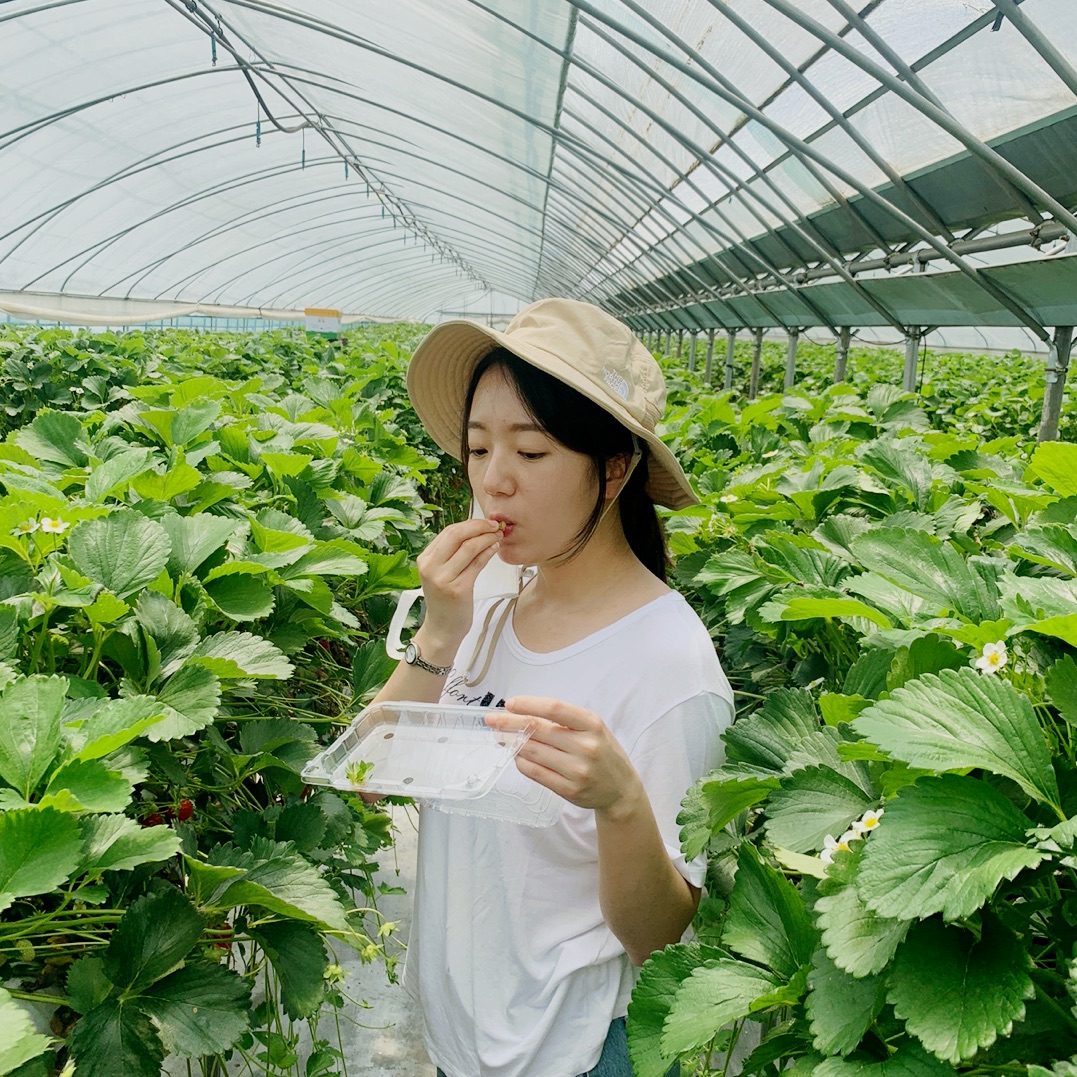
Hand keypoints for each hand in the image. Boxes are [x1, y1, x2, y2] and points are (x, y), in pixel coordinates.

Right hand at [414, 517, 502, 651]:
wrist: (442, 628)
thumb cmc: (445, 600)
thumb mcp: (442, 573)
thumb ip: (452, 553)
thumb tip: (475, 530)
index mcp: (425, 559)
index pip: (448, 532)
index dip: (469, 523)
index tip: (484, 522)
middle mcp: (431, 567)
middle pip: (457, 535)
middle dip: (479, 527)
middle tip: (494, 525)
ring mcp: (443, 579)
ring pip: (468, 547)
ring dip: (487, 538)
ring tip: (497, 536)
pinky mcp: (458, 589)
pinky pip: (476, 564)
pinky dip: (488, 552)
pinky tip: (495, 548)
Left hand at [487, 695, 644, 817]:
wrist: (621, 789)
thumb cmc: (603, 751)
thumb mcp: (593, 728)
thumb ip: (563, 721)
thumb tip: (522, 714)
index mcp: (592, 724)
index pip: (554, 708)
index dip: (528, 704)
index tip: (509, 703)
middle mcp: (586, 746)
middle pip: (538, 730)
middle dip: (509, 723)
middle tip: (491, 719)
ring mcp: (577, 770)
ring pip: (533, 752)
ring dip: (512, 743)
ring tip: (500, 736)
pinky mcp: (569, 790)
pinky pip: (536, 773)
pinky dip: (521, 762)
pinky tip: (516, 755)